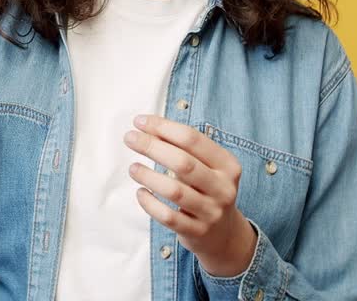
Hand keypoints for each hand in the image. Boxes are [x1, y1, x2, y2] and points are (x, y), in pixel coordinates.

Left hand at [125, 115, 257, 277]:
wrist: (224, 234)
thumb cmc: (207, 189)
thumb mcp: (207, 167)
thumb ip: (184, 148)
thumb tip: (147, 127)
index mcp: (227, 164)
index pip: (192, 139)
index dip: (163, 127)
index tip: (139, 121)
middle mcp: (223, 187)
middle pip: (183, 162)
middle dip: (152, 147)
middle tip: (129, 138)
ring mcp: (211, 212)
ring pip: (175, 191)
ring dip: (148, 176)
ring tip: (133, 168)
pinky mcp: (197, 232)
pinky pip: (168, 217)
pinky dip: (150, 204)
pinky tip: (141, 193)